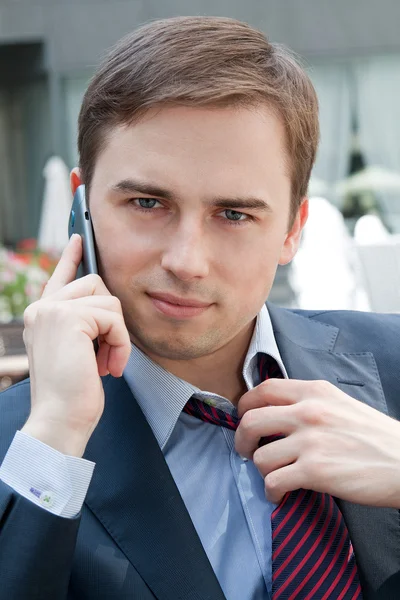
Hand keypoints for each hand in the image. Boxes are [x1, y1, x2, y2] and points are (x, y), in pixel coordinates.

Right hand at [21, 234, 130, 456]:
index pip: (59, 278)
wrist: (61, 420)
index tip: (79, 239)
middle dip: (111, 319)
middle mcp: (42, 309)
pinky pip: (114, 317)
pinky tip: (110, 366)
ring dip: (117, 335)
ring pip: (108, 300)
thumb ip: (86, 325)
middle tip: (106, 353)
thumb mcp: (79, 352)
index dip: (70, 257)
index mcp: (42, 316)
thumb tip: (108, 305)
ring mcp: (52, 310)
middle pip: (95, 285)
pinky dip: (121, 343)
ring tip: (107, 363)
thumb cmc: (73, 394)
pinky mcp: (68, 318)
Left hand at [235, 379, 399, 507]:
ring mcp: (310, 441)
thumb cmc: (374, 436)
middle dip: (241, 439)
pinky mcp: (315, 471)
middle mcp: (308, 412)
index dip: (245, 404)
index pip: (264, 389)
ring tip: (274, 476)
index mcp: (314, 391)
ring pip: (260, 456)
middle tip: (246, 450)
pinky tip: (280, 494)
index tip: (242, 418)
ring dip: (261, 471)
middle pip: (251, 420)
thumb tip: (275, 413)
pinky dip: (271, 492)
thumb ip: (308, 402)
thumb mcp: (340, 404)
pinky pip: (273, 482)